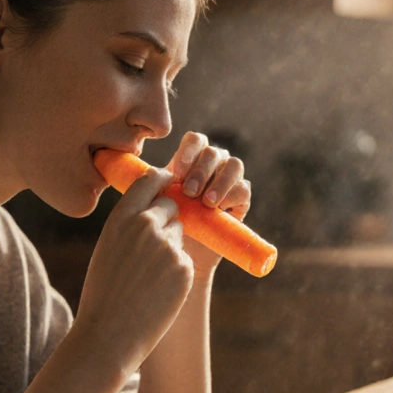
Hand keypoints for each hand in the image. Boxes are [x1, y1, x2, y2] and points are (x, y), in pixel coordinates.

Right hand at [74, 167, 194, 367]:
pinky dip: (176, 271)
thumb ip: (130, 225)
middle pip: (171, 205)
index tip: (169, 181)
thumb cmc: (104, 293)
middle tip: (153, 245)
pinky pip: (184, 258)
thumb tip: (155, 208)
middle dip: (169, 217)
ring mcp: (168, 245)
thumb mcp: (109, 248)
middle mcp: (145, 225)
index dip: (162, 179)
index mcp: (121, 218)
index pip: (149, 179)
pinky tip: (158, 290)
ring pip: (180, 232)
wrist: (110, 334)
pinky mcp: (184, 267)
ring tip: (149, 275)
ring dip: (172, 246)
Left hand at [165, 131, 251, 272]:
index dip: (188, 152)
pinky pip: (243, 189)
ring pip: (234, 165)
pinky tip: (219, 208)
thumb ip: (154, 184)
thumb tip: (148, 172)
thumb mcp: (156, 200)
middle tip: (188, 192)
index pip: (195, 141)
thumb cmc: (165, 222)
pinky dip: (232, 195)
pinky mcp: (241, 199)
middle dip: (200, 171)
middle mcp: (214, 165)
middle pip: (213, 152)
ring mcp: (230, 180)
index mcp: (192, 158)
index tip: (176, 174)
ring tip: (206, 202)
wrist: (182, 252)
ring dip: (220, 181)